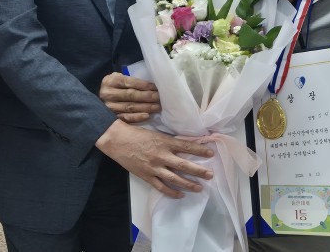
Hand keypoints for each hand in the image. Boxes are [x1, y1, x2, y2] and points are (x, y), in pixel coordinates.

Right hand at [96, 119, 213, 198]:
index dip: (200, 150)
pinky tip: (180, 195)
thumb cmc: (137, 134)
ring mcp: (154, 167)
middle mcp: (162, 155)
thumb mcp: (156, 134)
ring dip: (189, 184)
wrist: (118, 140)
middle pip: (184, 165)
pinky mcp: (147, 176)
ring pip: (175, 178)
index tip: (211, 153)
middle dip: (199, 171)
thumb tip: (185, 145)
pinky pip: (162, 187)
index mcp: (165, 142)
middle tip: (210, 175)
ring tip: (199, 188)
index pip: (186, 146)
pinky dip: (172, 192)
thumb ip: (169, 141)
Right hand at [99, 72, 160, 122]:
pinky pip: (126, 118)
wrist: (102, 97)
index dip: (144, 85)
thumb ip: (129, 80)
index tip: (156, 88)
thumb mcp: (118, 78)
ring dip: (145, 107)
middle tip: (159, 98)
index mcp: (111, 81)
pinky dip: (137, 117)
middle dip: (147, 96)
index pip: (130, 82)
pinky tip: (147, 116)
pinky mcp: (111, 117)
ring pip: (130, 107)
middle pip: (131, 95)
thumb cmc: (115, 87)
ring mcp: (109, 107)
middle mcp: (108, 94)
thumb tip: (151, 86)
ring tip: (157, 107)